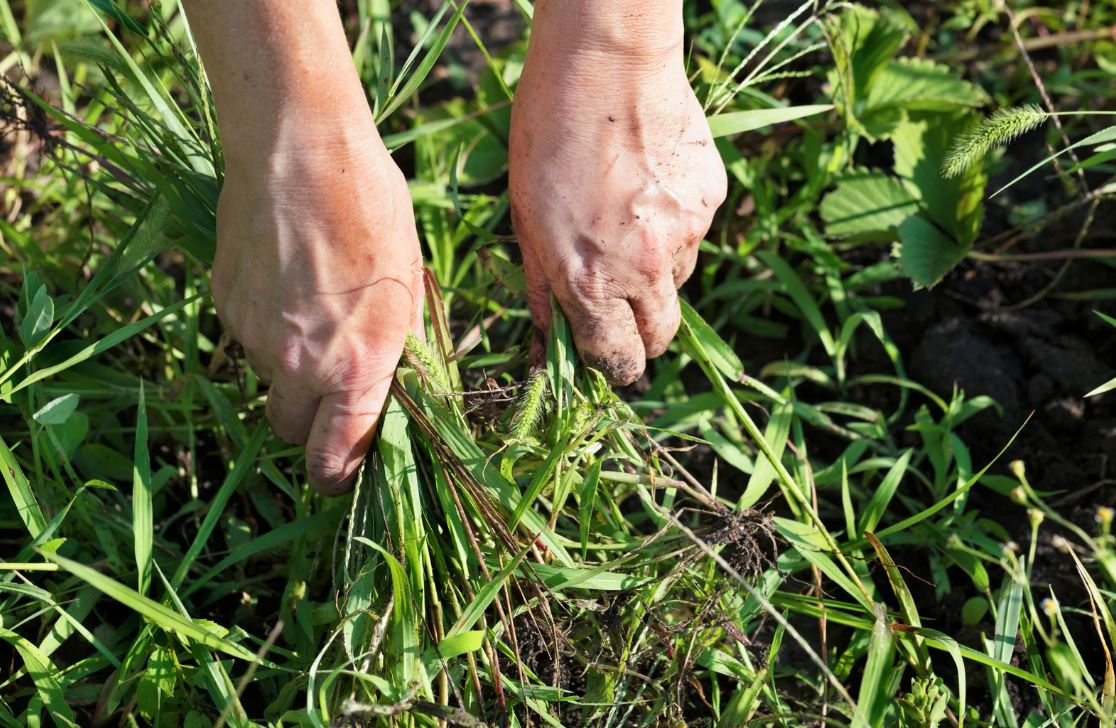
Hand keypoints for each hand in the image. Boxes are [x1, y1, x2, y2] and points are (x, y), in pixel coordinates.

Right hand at [212, 133, 422, 494]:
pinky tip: (285, 281)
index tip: (345, 471)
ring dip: (288, 368)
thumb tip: (394, 392)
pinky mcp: (224, 305)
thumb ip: (398, 351)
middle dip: (310, 424)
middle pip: (291, 432)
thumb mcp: (409, 287)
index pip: (336, 460)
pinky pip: (245, 338)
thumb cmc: (373, 212)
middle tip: (332, 389)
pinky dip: (264, 327)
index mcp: (358, 366)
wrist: (300, 150)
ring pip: (268, 380)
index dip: (340, 477)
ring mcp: (254, 336)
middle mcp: (300, 364)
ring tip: (313, 308)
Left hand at [509, 3, 726, 384]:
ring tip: (626, 219)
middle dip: (642, 336)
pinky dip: (674, 224)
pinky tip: (648, 184)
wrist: (607, 63)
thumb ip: (542, 287)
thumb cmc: (547, 135)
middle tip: (622, 309)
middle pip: (661, 337)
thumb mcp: (524, 218)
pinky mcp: (710, 200)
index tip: (608, 360)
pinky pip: (694, 233)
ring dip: (656, 272)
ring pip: (678, 281)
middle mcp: (645, 269)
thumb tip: (546, 339)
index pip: (617, 360)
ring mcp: (685, 234)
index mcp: (590, 282)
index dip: (612, 367)